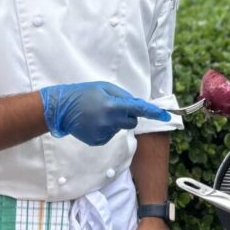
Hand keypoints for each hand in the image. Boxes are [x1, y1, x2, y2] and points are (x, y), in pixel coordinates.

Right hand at [40, 81, 169, 145]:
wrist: (62, 109)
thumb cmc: (84, 93)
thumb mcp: (104, 87)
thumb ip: (123, 96)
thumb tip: (137, 105)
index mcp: (112, 105)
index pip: (139, 109)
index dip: (154, 112)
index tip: (167, 115)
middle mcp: (110, 121)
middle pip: (132, 121)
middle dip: (129, 115)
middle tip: (113, 107)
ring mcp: (104, 133)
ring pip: (120, 128)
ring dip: (115, 121)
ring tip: (98, 113)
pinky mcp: (98, 141)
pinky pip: (111, 135)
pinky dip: (107, 128)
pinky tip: (94, 122)